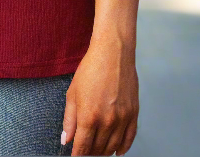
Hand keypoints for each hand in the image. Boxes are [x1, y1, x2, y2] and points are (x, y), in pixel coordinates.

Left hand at [61, 36, 138, 154]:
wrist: (113, 53)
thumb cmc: (91, 69)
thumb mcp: (73, 93)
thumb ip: (69, 120)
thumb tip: (66, 139)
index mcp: (89, 117)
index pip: (82, 147)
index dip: (78, 155)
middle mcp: (107, 121)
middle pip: (98, 149)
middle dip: (90, 154)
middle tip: (85, 153)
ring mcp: (122, 118)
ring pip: (113, 146)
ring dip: (105, 152)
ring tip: (98, 152)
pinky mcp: (133, 113)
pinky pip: (130, 138)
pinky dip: (123, 147)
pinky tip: (118, 151)